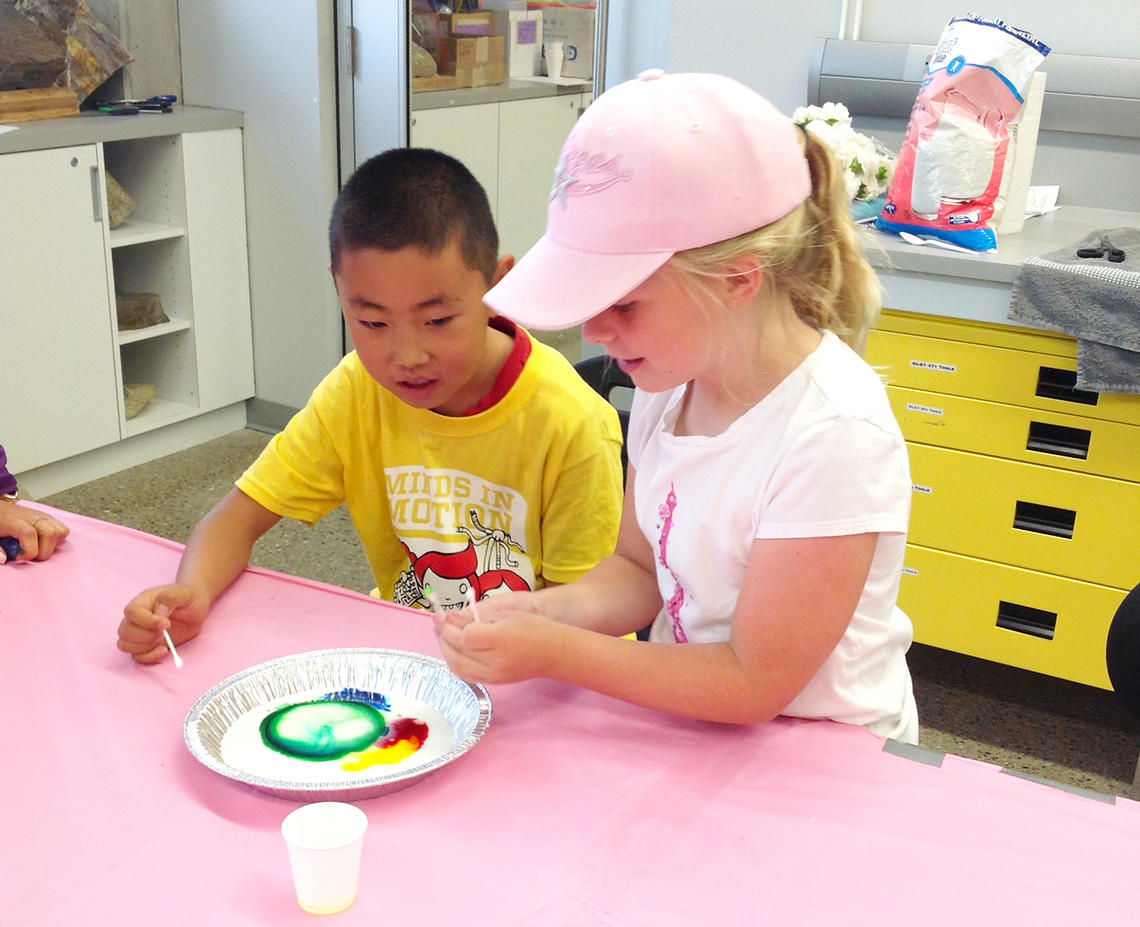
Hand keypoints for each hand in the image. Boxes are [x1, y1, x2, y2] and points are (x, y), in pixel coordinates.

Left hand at [0, 503, 67, 562]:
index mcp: (14, 521)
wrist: (0, 510)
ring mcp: (43, 516)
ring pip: (59, 532)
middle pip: (49, 533)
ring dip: (52, 546)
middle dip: (43, 552)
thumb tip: (4, 560)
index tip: (18, 557)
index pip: (29, 534)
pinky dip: (58, 540)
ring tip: (38, 549)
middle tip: (30, 555)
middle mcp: (32, 516)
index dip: (28, 551)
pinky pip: (63, 530)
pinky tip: (45, 543)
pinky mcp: (50, 517)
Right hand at [117, 584, 208, 663]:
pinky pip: (136, 656)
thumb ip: (170, 598)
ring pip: (125, 645)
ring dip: (145, 647)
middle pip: (124, 631)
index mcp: (143, 601)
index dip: (147, 621)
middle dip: (146, 636)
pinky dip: (148, 657)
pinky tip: (163, 650)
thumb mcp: (184, 593)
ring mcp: (139, 632)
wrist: (195, 607)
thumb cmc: (188, 597)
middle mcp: (136, 618)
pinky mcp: (146, 645)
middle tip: (165, 633)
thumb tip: (158, 613)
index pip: (131, 612)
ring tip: (163, 640)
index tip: (167, 624)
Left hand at [435, 600, 562, 684]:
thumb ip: (476, 617)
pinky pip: (464, 675)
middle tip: (439, 623)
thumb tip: (449, 617)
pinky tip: (453, 650)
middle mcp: (495, 661)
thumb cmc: (532, 627)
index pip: (464, 636)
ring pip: (456, 666)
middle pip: (457, 651)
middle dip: (443, 636)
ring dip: (445, 650)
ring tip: (443, 635)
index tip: (444, 615)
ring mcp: (493, 675)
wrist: (553, 653)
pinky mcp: (492, 683)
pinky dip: (453, 662)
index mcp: (500, 639)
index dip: (450, 626)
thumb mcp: (506, 614)